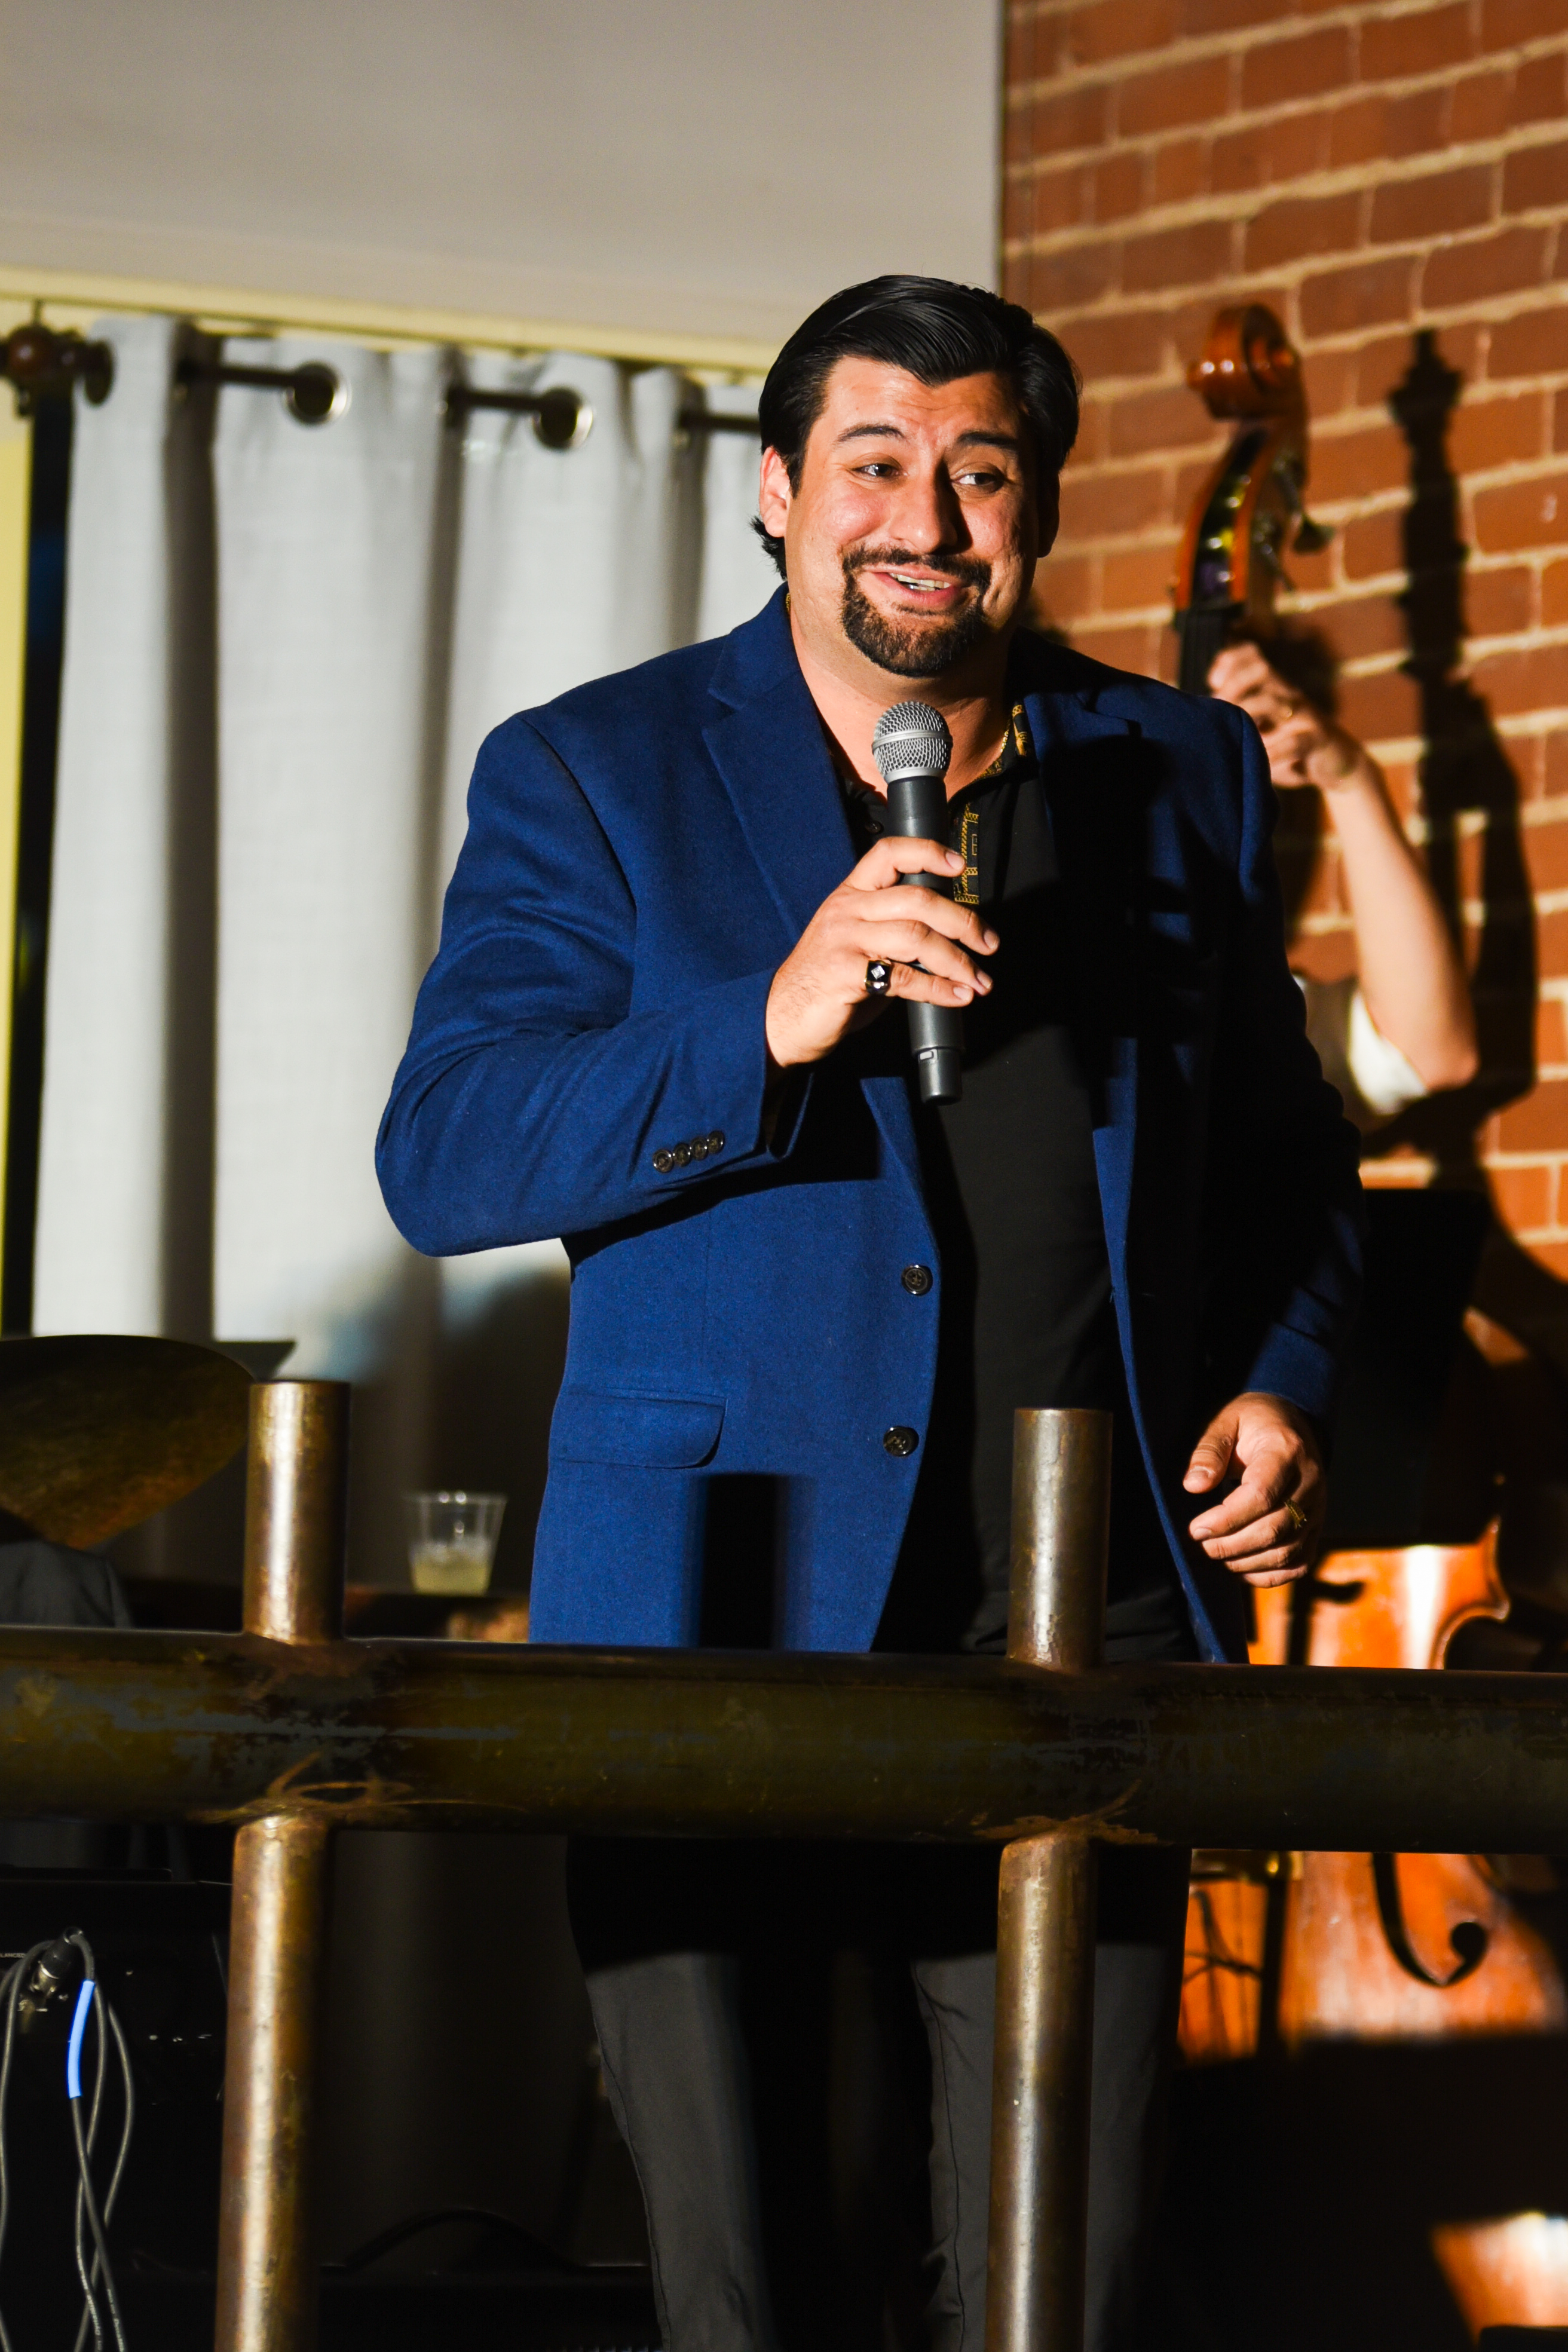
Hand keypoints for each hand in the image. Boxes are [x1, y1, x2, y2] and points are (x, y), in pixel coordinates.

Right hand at [765, 835, 997, 1068]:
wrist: (781, 1018)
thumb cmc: (824, 983)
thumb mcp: (856, 944)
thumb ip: (891, 932)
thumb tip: (945, 938)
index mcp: (849, 894)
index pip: (888, 853)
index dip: (927, 852)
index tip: (959, 865)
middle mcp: (846, 910)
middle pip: (916, 899)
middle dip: (963, 921)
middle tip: (988, 943)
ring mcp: (844, 940)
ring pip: (916, 936)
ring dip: (957, 960)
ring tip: (978, 980)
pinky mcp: (844, 974)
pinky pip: (903, 976)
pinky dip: (938, 988)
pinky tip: (956, 997)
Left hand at [1182, 1392, 1324, 1586]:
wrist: (1292, 1424)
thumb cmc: (1251, 1423)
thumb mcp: (1225, 1422)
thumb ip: (1209, 1451)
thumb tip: (1193, 1486)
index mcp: (1287, 1452)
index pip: (1261, 1495)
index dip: (1227, 1519)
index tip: (1195, 1528)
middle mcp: (1310, 1483)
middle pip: (1274, 1529)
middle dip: (1230, 1545)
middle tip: (1197, 1546)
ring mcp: (1317, 1509)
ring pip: (1287, 1551)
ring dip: (1245, 1562)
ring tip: (1211, 1557)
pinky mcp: (1316, 1527)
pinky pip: (1299, 1563)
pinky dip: (1268, 1575)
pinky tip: (1238, 1569)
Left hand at [1208, 642, 1364, 795]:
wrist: (1337, 766)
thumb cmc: (1290, 750)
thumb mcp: (1262, 733)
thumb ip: (1238, 722)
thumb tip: (1198, 721)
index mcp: (1273, 690)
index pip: (1251, 656)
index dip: (1229, 661)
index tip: (1212, 682)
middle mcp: (1288, 696)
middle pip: (1261, 668)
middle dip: (1234, 685)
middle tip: (1222, 710)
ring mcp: (1304, 716)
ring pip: (1276, 699)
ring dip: (1250, 715)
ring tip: (1237, 735)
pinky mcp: (1317, 740)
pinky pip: (1295, 741)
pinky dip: (1273, 752)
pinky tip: (1261, 762)